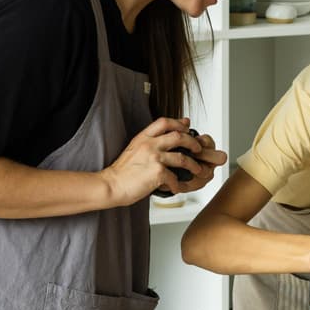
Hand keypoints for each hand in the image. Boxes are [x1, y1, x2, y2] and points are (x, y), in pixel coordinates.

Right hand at [101, 118, 224, 204]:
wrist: (111, 185)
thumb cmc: (122, 172)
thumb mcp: (134, 149)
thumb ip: (149, 142)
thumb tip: (164, 138)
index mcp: (143, 137)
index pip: (164, 122)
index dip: (178, 123)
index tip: (187, 126)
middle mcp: (149, 144)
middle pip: (179, 136)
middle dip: (192, 142)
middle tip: (198, 149)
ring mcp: (154, 158)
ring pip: (183, 158)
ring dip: (193, 165)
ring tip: (197, 170)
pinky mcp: (157, 172)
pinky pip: (175, 177)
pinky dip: (178, 184)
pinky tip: (176, 188)